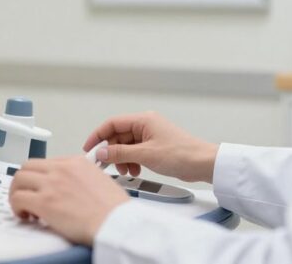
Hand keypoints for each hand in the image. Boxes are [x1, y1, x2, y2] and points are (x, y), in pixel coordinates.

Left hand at [8, 156, 128, 245]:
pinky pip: (17, 198)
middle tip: (26, 195)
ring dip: (17, 193)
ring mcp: (51, 184)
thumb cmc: (113, 209)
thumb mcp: (100, 180)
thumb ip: (82, 178)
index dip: (40, 177)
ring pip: (18, 180)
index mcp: (76, 162)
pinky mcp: (44, 202)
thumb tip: (71, 188)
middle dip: (24, 182)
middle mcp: (61, 169)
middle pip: (28, 167)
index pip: (47, 163)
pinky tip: (26, 216)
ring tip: (24, 207)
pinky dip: (17, 208)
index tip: (40, 187)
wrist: (116, 222)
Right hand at [82, 112, 219, 182]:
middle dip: (112, 151)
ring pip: (126, 145)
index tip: (89, 149)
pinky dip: (132, 161)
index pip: (112, 123)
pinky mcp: (155, 146)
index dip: (98, 136)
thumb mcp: (146, 155)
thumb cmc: (181, 154)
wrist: (203, 163)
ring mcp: (151, 135)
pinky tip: (135, 171)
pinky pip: (136, 152)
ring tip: (126, 171)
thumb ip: (121, 153)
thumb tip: (101, 152)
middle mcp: (146, 124)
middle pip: (118, 136)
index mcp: (143, 120)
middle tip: (106, 166)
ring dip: (122, 158)